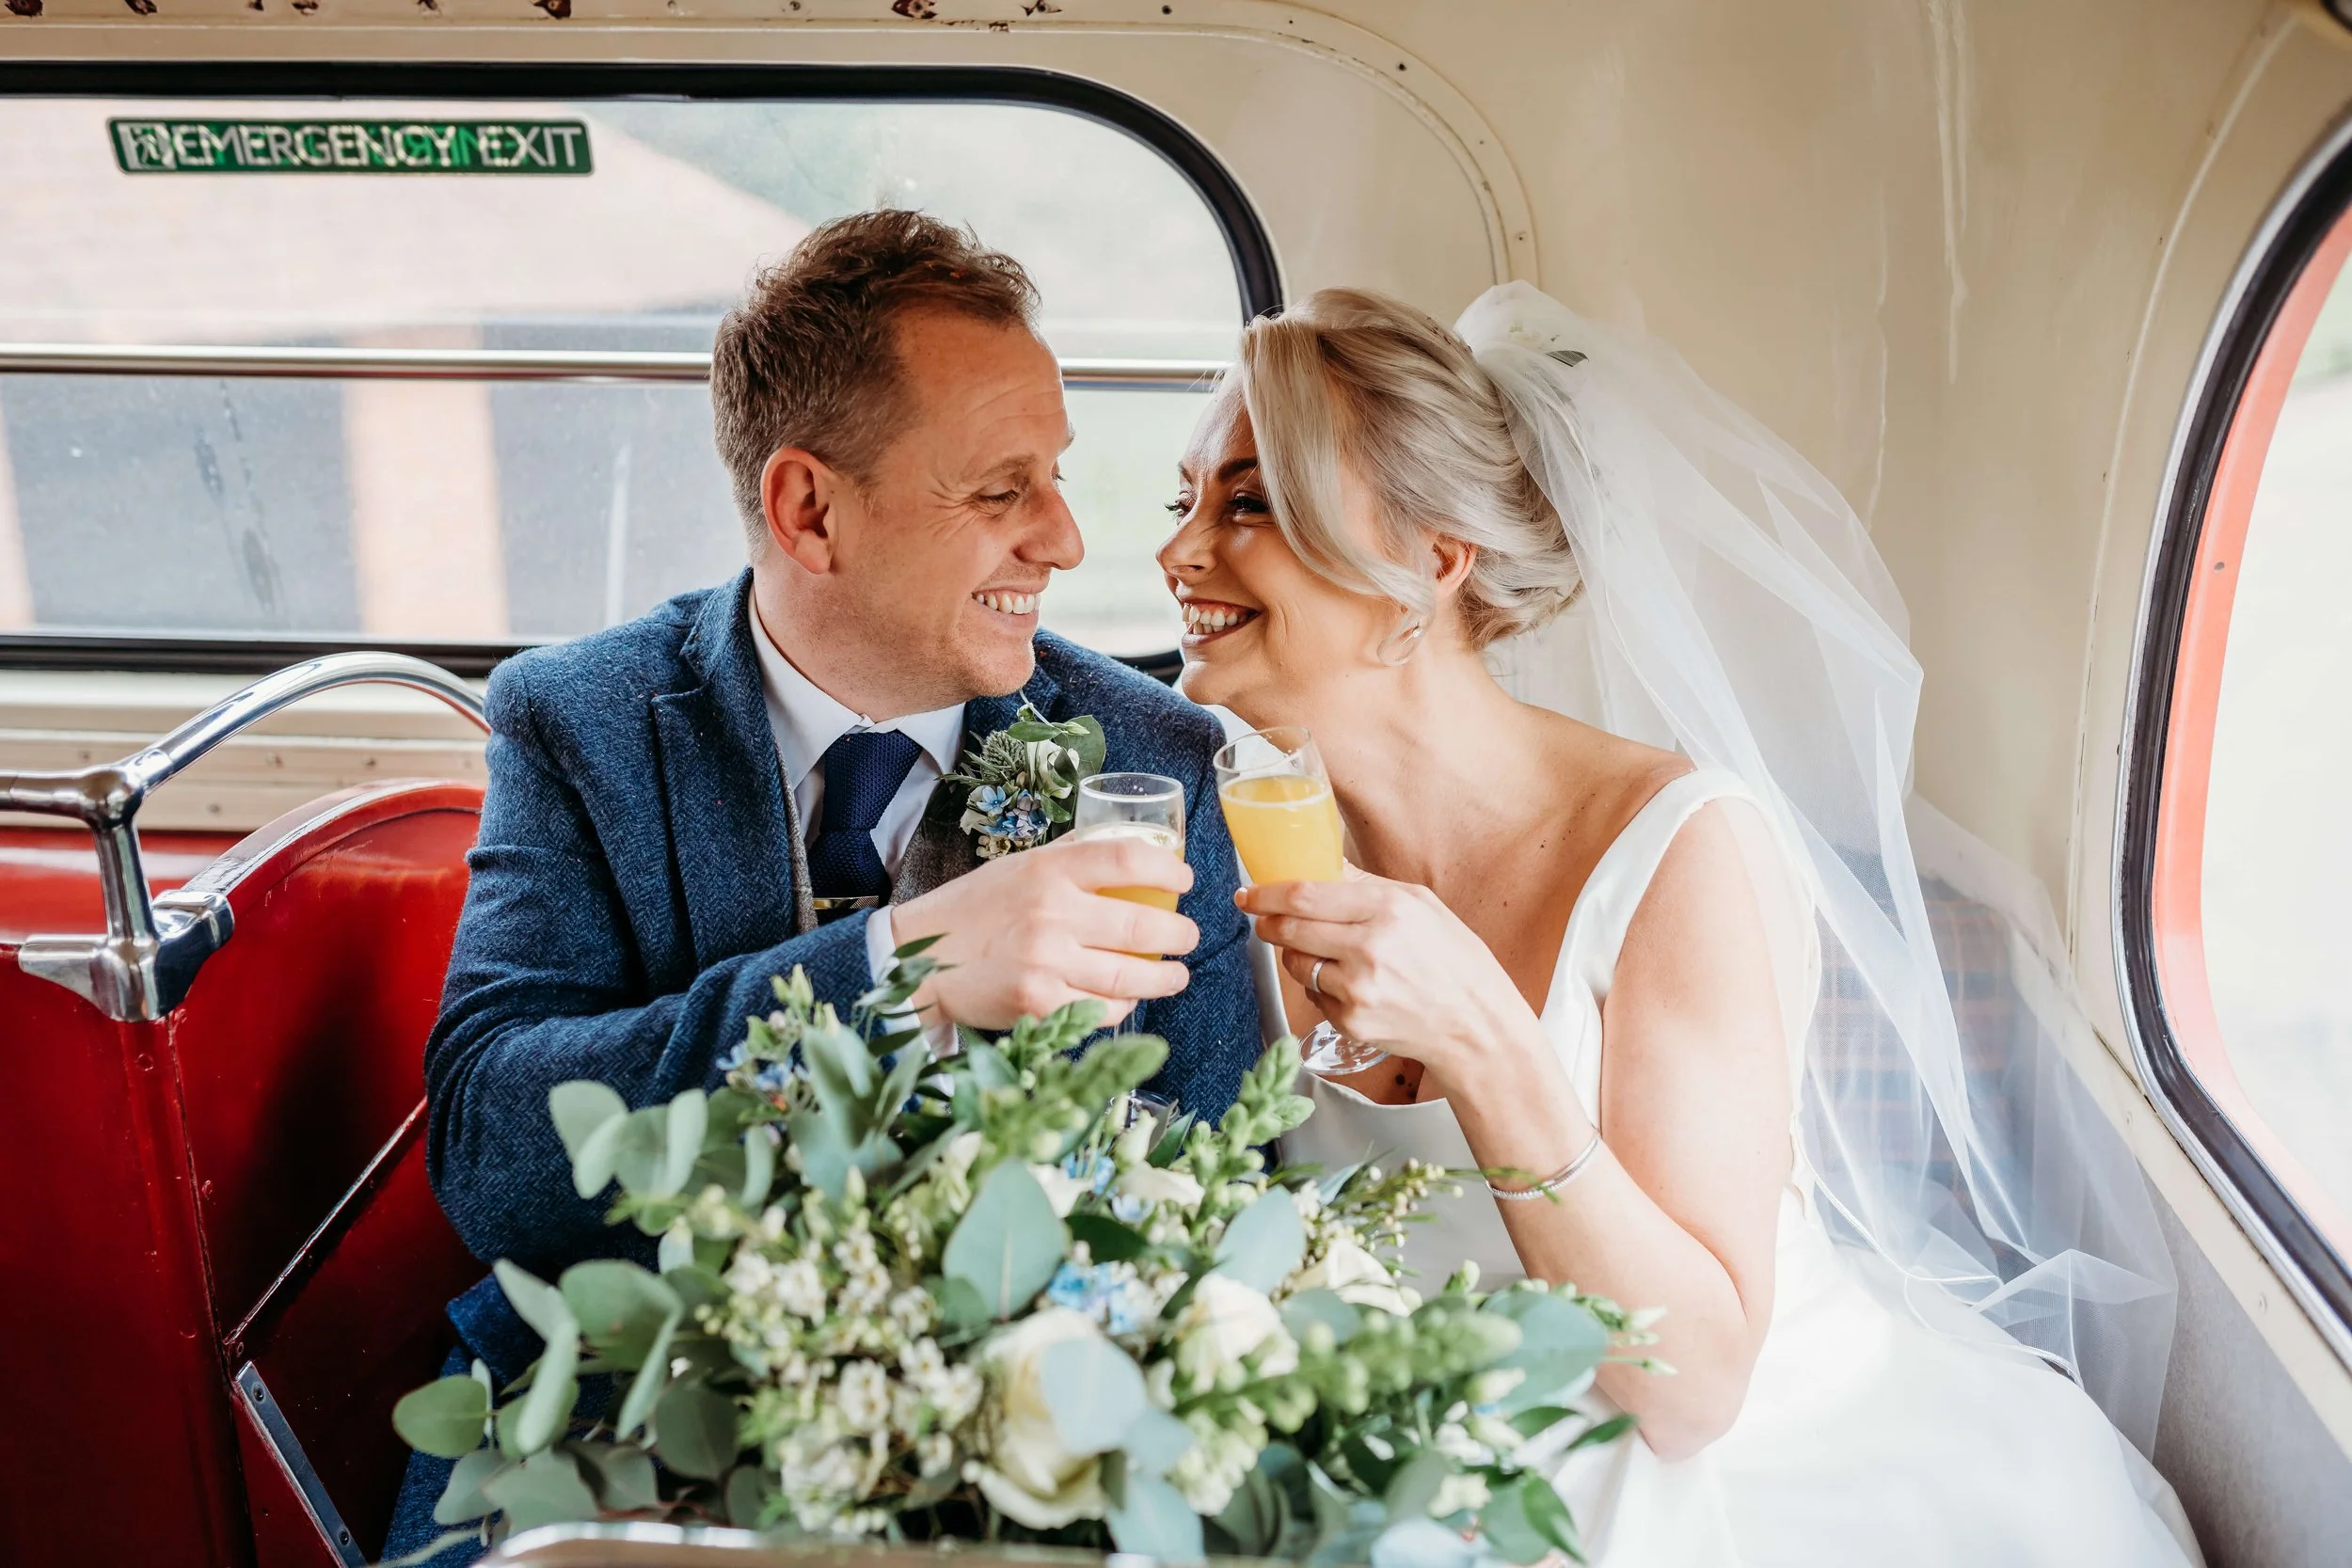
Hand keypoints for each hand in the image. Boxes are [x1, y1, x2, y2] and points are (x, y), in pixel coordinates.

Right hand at [893, 835, 1198, 1029]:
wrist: (920, 958)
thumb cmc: (975, 909)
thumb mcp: (1018, 867)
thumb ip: (1068, 858)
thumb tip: (1124, 847)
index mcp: (1048, 869)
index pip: (1128, 858)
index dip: (1170, 868)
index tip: (1185, 880)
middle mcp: (1051, 912)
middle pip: (1144, 924)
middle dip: (1181, 934)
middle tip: (1188, 937)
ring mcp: (1046, 961)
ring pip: (1131, 975)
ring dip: (1166, 977)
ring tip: (1176, 974)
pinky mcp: (1039, 1004)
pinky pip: (1102, 1009)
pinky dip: (1124, 1006)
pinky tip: (1129, 999)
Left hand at [1236, 868, 1531, 1074]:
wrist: (1475, 1024)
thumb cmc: (1453, 960)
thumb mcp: (1421, 904)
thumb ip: (1367, 884)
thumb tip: (1321, 865)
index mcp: (1387, 909)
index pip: (1305, 895)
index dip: (1267, 893)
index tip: (1249, 893)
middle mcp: (1368, 948)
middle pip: (1290, 928)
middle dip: (1266, 922)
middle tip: (1259, 917)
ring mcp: (1357, 989)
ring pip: (1296, 963)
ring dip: (1293, 953)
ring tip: (1318, 950)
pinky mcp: (1350, 1021)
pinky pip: (1313, 995)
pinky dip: (1319, 986)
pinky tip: (1348, 984)